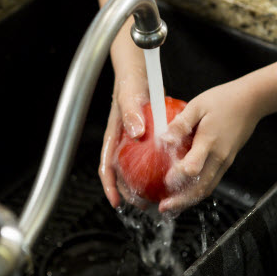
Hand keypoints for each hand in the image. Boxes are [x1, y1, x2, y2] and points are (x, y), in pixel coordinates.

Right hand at [99, 20, 148, 207]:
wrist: (139, 71)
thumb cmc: (131, 82)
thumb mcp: (130, 95)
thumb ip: (131, 111)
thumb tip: (136, 132)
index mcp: (114, 136)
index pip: (106, 166)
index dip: (109, 186)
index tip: (116, 202)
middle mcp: (122, 142)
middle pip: (121, 173)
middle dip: (129, 192)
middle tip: (144, 204)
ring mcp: (133, 140)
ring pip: (136, 168)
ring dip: (143, 183)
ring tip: (157, 195)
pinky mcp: (146, 136)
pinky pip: (150, 156)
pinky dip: (157, 168)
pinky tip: (170, 173)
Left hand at [158, 78, 262, 212]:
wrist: (251, 101)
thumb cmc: (222, 100)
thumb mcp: (197, 106)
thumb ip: (180, 124)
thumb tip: (164, 139)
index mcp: (209, 142)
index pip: (194, 166)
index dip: (178, 176)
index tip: (165, 181)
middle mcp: (219, 157)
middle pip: (201, 187)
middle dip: (181, 200)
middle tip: (163, 207)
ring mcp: (224, 162)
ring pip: (207, 188)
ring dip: (188, 200)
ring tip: (171, 207)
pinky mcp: (225, 162)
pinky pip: (211, 182)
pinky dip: (196, 192)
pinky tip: (183, 194)